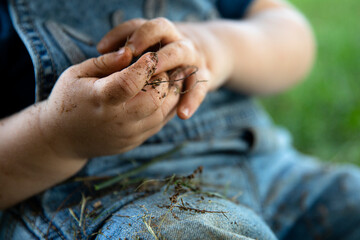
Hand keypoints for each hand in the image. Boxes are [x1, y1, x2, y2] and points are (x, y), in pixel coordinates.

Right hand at [40, 47, 180, 158]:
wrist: (62, 139)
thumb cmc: (69, 98)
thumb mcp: (77, 73)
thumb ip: (105, 62)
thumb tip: (130, 51)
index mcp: (99, 99)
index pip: (130, 82)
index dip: (145, 66)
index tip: (150, 54)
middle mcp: (117, 120)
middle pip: (154, 99)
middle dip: (163, 79)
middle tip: (161, 67)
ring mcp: (129, 134)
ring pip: (163, 112)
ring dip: (169, 92)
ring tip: (165, 78)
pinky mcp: (135, 141)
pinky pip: (161, 122)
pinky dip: (166, 106)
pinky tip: (161, 94)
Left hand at [97, 18, 229, 118]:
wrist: (206, 53)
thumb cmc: (166, 55)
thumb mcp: (149, 48)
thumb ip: (127, 51)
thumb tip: (101, 53)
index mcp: (158, 32)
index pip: (138, 24)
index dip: (121, 34)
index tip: (101, 49)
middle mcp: (175, 38)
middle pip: (162, 30)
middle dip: (145, 40)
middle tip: (130, 56)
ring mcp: (191, 55)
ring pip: (182, 54)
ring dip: (169, 66)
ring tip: (157, 85)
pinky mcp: (204, 74)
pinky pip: (199, 87)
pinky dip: (191, 100)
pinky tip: (182, 115)